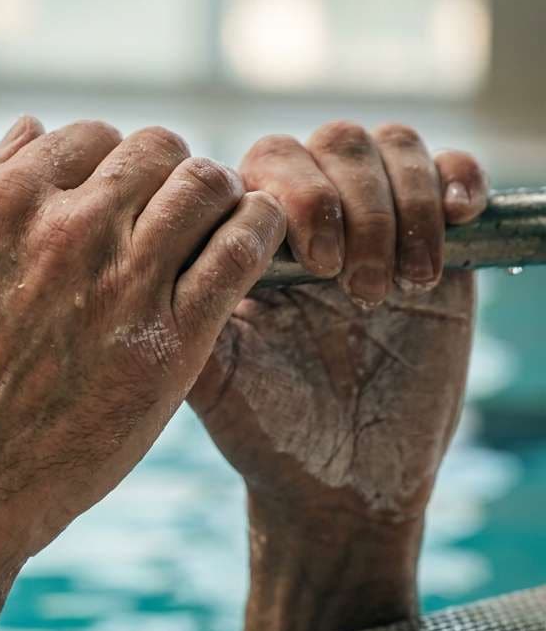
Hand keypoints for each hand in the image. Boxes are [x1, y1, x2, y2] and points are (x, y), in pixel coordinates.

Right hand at [0, 115, 284, 561]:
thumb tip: (26, 126)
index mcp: (4, 204)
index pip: (91, 135)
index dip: (111, 160)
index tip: (121, 195)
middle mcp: (68, 229)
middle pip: (156, 149)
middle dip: (167, 170)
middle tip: (172, 209)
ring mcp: (124, 283)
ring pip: (206, 184)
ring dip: (217, 194)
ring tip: (216, 224)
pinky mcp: (172, 342)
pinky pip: (241, 251)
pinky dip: (260, 229)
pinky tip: (256, 239)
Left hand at [187, 122, 488, 630]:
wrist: (339, 486)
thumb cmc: (265, 429)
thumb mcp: (209, 371)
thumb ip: (186, 304)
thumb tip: (173, 234)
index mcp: (253, 238)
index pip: (271, 159)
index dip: (295, 193)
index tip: (310, 265)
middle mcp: (313, 222)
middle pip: (334, 143)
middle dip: (352, 205)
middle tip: (348, 283)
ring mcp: (376, 228)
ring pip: (392, 146)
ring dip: (401, 206)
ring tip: (398, 287)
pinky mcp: (438, 247)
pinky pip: (449, 172)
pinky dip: (455, 179)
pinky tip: (456, 220)